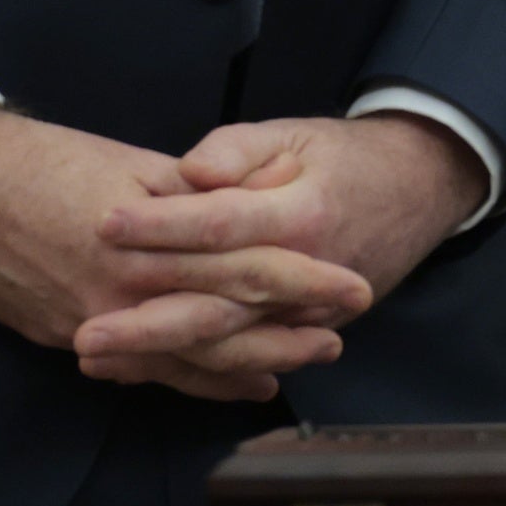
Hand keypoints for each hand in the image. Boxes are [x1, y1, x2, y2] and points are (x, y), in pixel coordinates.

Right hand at [0, 110, 364, 402]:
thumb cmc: (41, 161)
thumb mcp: (131, 165)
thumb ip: (194, 197)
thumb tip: (251, 211)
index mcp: (152, 241)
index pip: (246, 266)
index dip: (304, 281)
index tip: (353, 287)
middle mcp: (126, 293)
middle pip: (224, 325)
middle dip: (287, 336)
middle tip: (339, 340)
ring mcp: (93, 323)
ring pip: (184, 359)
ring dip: (243, 367)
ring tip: (293, 370)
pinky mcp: (65, 336)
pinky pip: (138, 368)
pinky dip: (184, 380)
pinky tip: (219, 384)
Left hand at [80, 113, 487, 385]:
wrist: (421, 190)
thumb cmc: (344, 157)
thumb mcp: (294, 134)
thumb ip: (237, 150)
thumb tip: (189, 174)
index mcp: (303, 213)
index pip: (222, 225)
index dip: (163, 225)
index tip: (104, 224)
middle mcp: (307, 271)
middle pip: (219, 304)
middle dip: (148, 322)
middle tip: (84, 332)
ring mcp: (309, 309)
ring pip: (228, 343)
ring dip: (160, 355)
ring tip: (95, 358)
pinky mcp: (306, 328)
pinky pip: (246, 358)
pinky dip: (193, 371)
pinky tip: (139, 371)